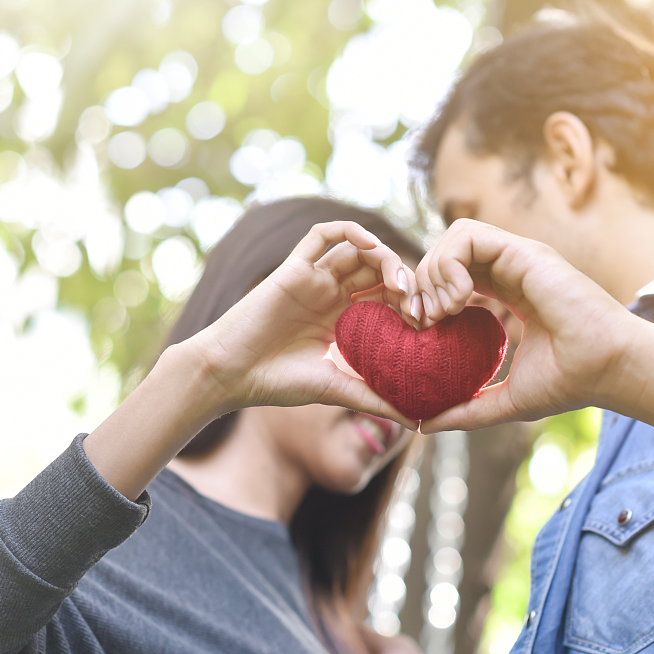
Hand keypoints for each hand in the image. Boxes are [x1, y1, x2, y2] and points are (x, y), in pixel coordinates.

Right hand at [188, 220, 420, 426]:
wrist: (229, 375)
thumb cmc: (277, 384)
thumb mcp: (337, 391)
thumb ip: (375, 399)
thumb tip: (418, 423)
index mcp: (342, 320)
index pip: (386, 297)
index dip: (409, 302)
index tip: (424, 322)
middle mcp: (330, 295)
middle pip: (376, 271)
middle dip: (403, 280)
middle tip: (416, 304)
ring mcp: (312, 279)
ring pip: (357, 250)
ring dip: (384, 257)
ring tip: (399, 282)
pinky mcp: (293, 267)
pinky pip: (322, 234)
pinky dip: (350, 230)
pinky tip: (371, 246)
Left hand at [413, 219, 651, 430]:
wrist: (610, 369)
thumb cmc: (572, 382)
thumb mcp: (507, 400)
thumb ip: (467, 409)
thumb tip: (425, 425)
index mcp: (510, 292)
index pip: (454, 277)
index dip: (429, 297)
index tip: (425, 331)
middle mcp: (513, 269)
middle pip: (447, 253)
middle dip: (423, 283)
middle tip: (425, 321)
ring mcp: (519, 257)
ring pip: (454, 237)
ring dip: (434, 272)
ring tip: (443, 312)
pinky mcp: (524, 252)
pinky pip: (467, 236)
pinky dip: (449, 265)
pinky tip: (457, 301)